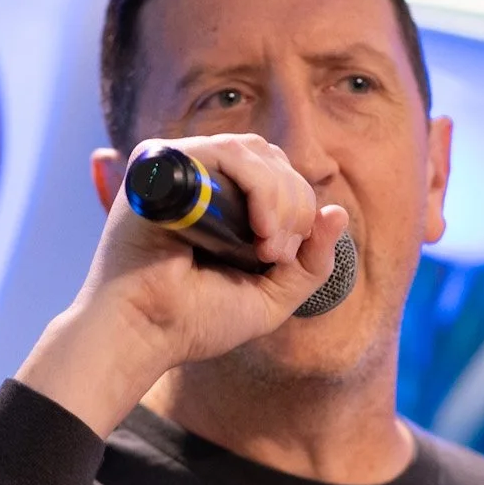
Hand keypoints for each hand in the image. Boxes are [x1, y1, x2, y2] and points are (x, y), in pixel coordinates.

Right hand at [15, 132, 348, 436]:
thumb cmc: (196, 320)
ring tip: (264, 247)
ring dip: (276, 197)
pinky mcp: (161, 166)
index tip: (283, 258)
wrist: (145, 332)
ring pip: (252, 152)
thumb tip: (338, 213)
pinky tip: (254, 226)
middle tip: (274, 254)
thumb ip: (310, 263)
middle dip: (292, 204)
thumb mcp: (271, 296)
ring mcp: (180, 170)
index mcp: (225, 204)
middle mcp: (202, 181)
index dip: (298, 209)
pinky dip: (254, 184)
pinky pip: (224, 152)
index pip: (280, 177)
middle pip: (271, 159)